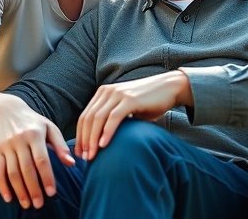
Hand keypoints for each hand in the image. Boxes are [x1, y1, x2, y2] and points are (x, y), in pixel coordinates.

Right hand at [0, 95, 75, 208]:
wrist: (6, 110)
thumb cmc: (33, 121)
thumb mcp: (49, 128)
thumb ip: (60, 146)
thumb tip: (72, 163)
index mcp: (36, 134)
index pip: (42, 159)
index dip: (47, 177)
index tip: (52, 193)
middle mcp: (20, 140)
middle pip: (27, 169)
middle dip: (33, 189)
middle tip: (39, 204)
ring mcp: (7, 145)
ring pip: (12, 172)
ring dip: (19, 190)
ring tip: (26, 204)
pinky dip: (2, 186)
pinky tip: (8, 198)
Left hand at [75, 71, 191, 160]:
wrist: (168, 88)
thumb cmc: (148, 103)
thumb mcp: (125, 109)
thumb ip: (112, 119)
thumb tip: (100, 142)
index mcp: (103, 94)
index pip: (84, 117)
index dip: (79, 136)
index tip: (79, 153)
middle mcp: (107, 92)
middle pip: (87, 119)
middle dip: (83, 141)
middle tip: (84, 158)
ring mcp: (118, 94)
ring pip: (97, 119)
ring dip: (92, 139)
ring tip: (92, 156)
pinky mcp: (130, 99)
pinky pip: (114, 117)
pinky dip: (107, 132)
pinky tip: (104, 145)